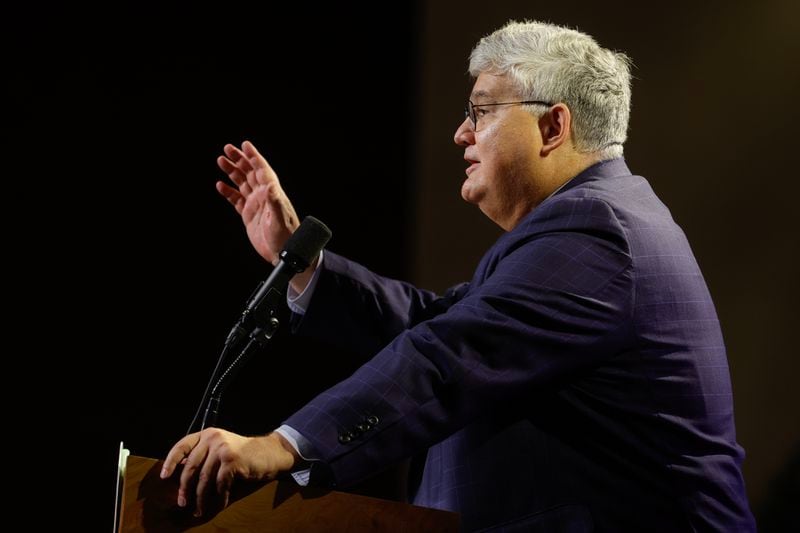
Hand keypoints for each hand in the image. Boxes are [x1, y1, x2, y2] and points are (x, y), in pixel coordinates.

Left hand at [160, 428, 298, 516]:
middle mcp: (213, 438)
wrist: (269, 453)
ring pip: (204, 479)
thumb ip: (203, 457)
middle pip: (191, 467)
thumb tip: (180, 477)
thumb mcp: (220, 450)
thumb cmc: (243, 455)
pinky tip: (220, 505)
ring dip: (201, 498)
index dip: (170, 462)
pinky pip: (220, 485)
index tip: (163, 476)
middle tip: (182, 502)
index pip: (182, 446)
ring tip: (199, 510)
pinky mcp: (232, 461)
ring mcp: (223, 448)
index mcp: (207, 434)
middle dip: (185, 488)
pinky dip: (219, 498)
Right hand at [216, 140, 298, 264]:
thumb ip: (275, 202)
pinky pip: (236, 199)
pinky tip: (220, 185)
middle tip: (227, 148)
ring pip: (241, 183)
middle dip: (239, 159)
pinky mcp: (248, 214)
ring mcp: (255, 204)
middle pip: (250, 172)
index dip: (254, 156)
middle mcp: (263, 195)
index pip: (262, 170)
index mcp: (272, 193)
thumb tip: (271, 186)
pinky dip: (228, 192)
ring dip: (232, 172)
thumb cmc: (286, 236)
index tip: (245, 144)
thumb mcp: (280, 219)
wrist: (283, 253)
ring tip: (220, 160)